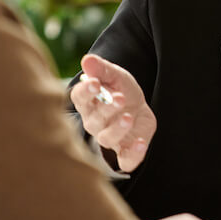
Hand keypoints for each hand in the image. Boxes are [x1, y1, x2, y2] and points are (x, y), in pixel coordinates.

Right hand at [69, 54, 156, 171]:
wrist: (138, 107)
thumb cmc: (119, 90)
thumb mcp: (115, 75)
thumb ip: (102, 69)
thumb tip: (87, 59)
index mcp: (89, 103)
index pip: (79, 99)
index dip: (85, 92)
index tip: (95, 83)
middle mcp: (95, 123)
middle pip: (95, 119)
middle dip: (107, 109)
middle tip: (120, 97)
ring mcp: (109, 138)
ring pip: (107, 139)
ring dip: (118, 129)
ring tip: (129, 117)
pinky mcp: (125, 151)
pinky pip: (125, 160)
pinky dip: (133, 155)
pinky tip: (141, 143)